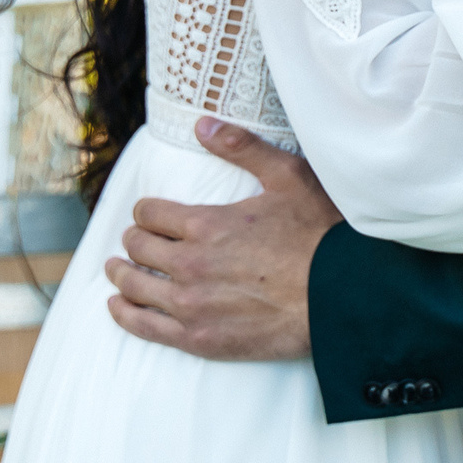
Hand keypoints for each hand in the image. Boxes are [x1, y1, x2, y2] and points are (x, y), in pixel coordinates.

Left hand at [106, 118, 341, 361]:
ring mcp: (191, 305)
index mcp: (206, 224)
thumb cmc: (321, 233)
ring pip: (134, 287)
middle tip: (136, 240)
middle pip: (138, 248)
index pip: (149, 214)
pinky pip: (145, 327)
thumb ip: (242, 147)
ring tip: (119, 270)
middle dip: (134, 239)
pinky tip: (119, 307)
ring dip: (121, 275)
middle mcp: (189, 264)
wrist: (343, 295)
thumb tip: (202, 125)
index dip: (147, 211)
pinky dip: (124, 315)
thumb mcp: (288, 177)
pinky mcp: (200, 338)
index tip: (152, 214)